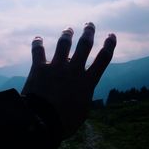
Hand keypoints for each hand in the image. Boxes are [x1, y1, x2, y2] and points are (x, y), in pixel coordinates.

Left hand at [22, 22, 115, 137]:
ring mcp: (57, 67)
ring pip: (64, 44)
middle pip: (84, 45)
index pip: (103, 59)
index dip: (109, 45)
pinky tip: (38, 38)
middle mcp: (74, 70)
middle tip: (89, 25)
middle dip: (88, 33)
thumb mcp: (82, 112)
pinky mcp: (40, 68)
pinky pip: (38, 51)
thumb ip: (83, 97)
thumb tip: (82, 92)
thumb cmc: (64, 122)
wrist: (41, 122)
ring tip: (68, 29)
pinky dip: (38, 43)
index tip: (111, 36)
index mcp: (87, 82)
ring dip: (67, 34)